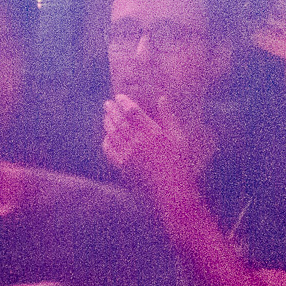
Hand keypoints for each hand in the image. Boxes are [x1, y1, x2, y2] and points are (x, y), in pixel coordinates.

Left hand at [101, 93, 199, 208]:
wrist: (172, 188)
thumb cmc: (179, 162)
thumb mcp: (179, 137)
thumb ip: (169, 117)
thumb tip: (162, 99)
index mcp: (153, 133)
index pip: (133, 112)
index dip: (124, 102)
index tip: (119, 96)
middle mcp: (138, 142)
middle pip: (119, 121)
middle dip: (112, 110)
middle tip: (108, 104)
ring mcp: (129, 155)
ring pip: (112, 134)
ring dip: (107, 123)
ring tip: (106, 116)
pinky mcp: (123, 166)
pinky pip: (109, 150)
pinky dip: (106, 141)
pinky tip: (107, 136)